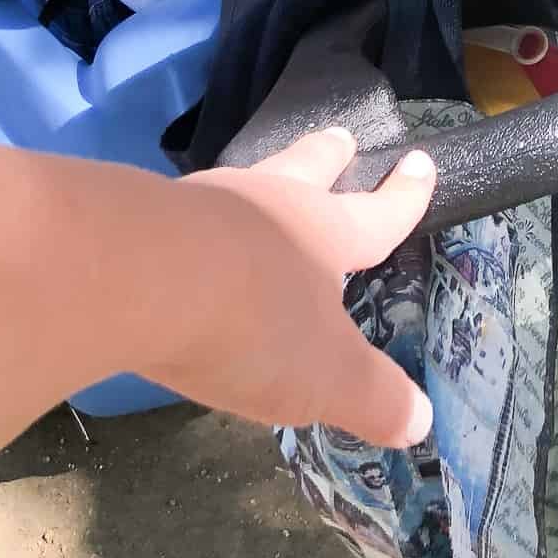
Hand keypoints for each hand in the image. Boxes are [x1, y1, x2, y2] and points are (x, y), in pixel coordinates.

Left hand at [147, 128, 437, 445]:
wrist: (135, 278)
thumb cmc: (250, 321)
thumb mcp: (325, 375)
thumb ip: (372, 396)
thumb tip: (422, 420)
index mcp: (323, 232)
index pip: (376, 214)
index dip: (403, 196)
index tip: (421, 162)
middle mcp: (269, 203)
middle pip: (307, 169)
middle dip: (328, 157)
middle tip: (340, 136)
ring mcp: (205, 204)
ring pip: (246, 181)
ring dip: (262, 180)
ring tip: (262, 181)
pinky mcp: (148, 220)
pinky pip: (187, 211)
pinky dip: (200, 218)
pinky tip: (190, 231)